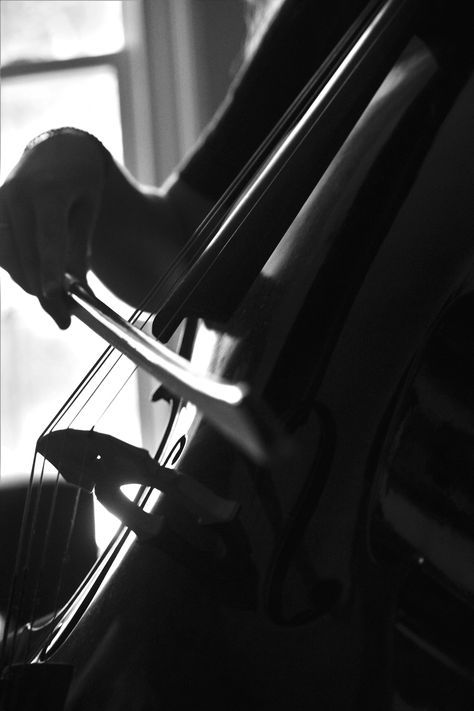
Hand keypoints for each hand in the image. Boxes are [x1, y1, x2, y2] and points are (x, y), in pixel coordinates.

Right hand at [0, 128, 108, 327]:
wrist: (56, 151)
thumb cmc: (80, 182)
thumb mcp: (88, 211)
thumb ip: (79, 250)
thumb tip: (77, 293)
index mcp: (48, 191)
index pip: (48, 238)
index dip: (50, 271)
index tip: (54, 297)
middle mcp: (17, 195)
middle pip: (26, 256)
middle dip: (45, 293)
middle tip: (65, 319)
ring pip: (10, 259)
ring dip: (31, 284)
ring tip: (57, 299)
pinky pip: (2, 252)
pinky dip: (19, 269)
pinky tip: (38, 276)